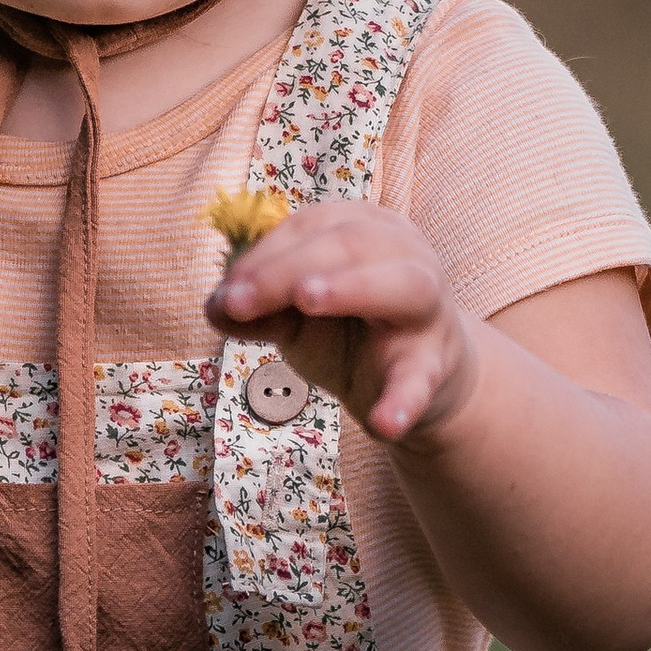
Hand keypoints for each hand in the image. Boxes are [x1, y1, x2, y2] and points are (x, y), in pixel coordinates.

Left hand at [207, 202, 473, 445]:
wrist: (418, 380)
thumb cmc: (352, 331)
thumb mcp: (298, 317)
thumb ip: (260, 309)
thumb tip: (214, 307)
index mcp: (366, 229)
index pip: (311, 226)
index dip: (264, 255)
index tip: (226, 292)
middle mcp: (406, 254)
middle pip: (350, 243)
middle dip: (287, 268)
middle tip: (239, 300)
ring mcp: (427, 309)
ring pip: (403, 285)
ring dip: (351, 287)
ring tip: (307, 299)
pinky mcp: (435, 364)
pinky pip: (421, 380)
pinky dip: (404, 401)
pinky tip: (383, 424)